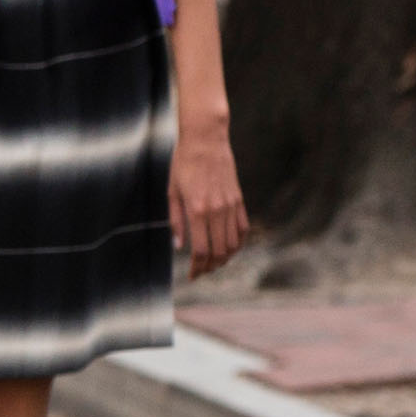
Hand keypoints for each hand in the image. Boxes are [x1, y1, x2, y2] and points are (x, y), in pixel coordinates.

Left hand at [171, 118, 249, 276]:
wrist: (206, 140)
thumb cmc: (183, 164)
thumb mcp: (172, 191)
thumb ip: (175, 221)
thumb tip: (178, 247)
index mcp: (197, 210)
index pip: (201, 250)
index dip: (197, 268)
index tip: (192, 276)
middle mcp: (217, 211)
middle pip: (219, 251)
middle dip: (210, 267)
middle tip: (202, 273)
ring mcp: (231, 205)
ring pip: (234, 243)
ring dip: (225, 258)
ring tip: (214, 264)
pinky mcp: (239, 200)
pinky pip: (243, 228)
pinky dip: (238, 243)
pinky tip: (229, 248)